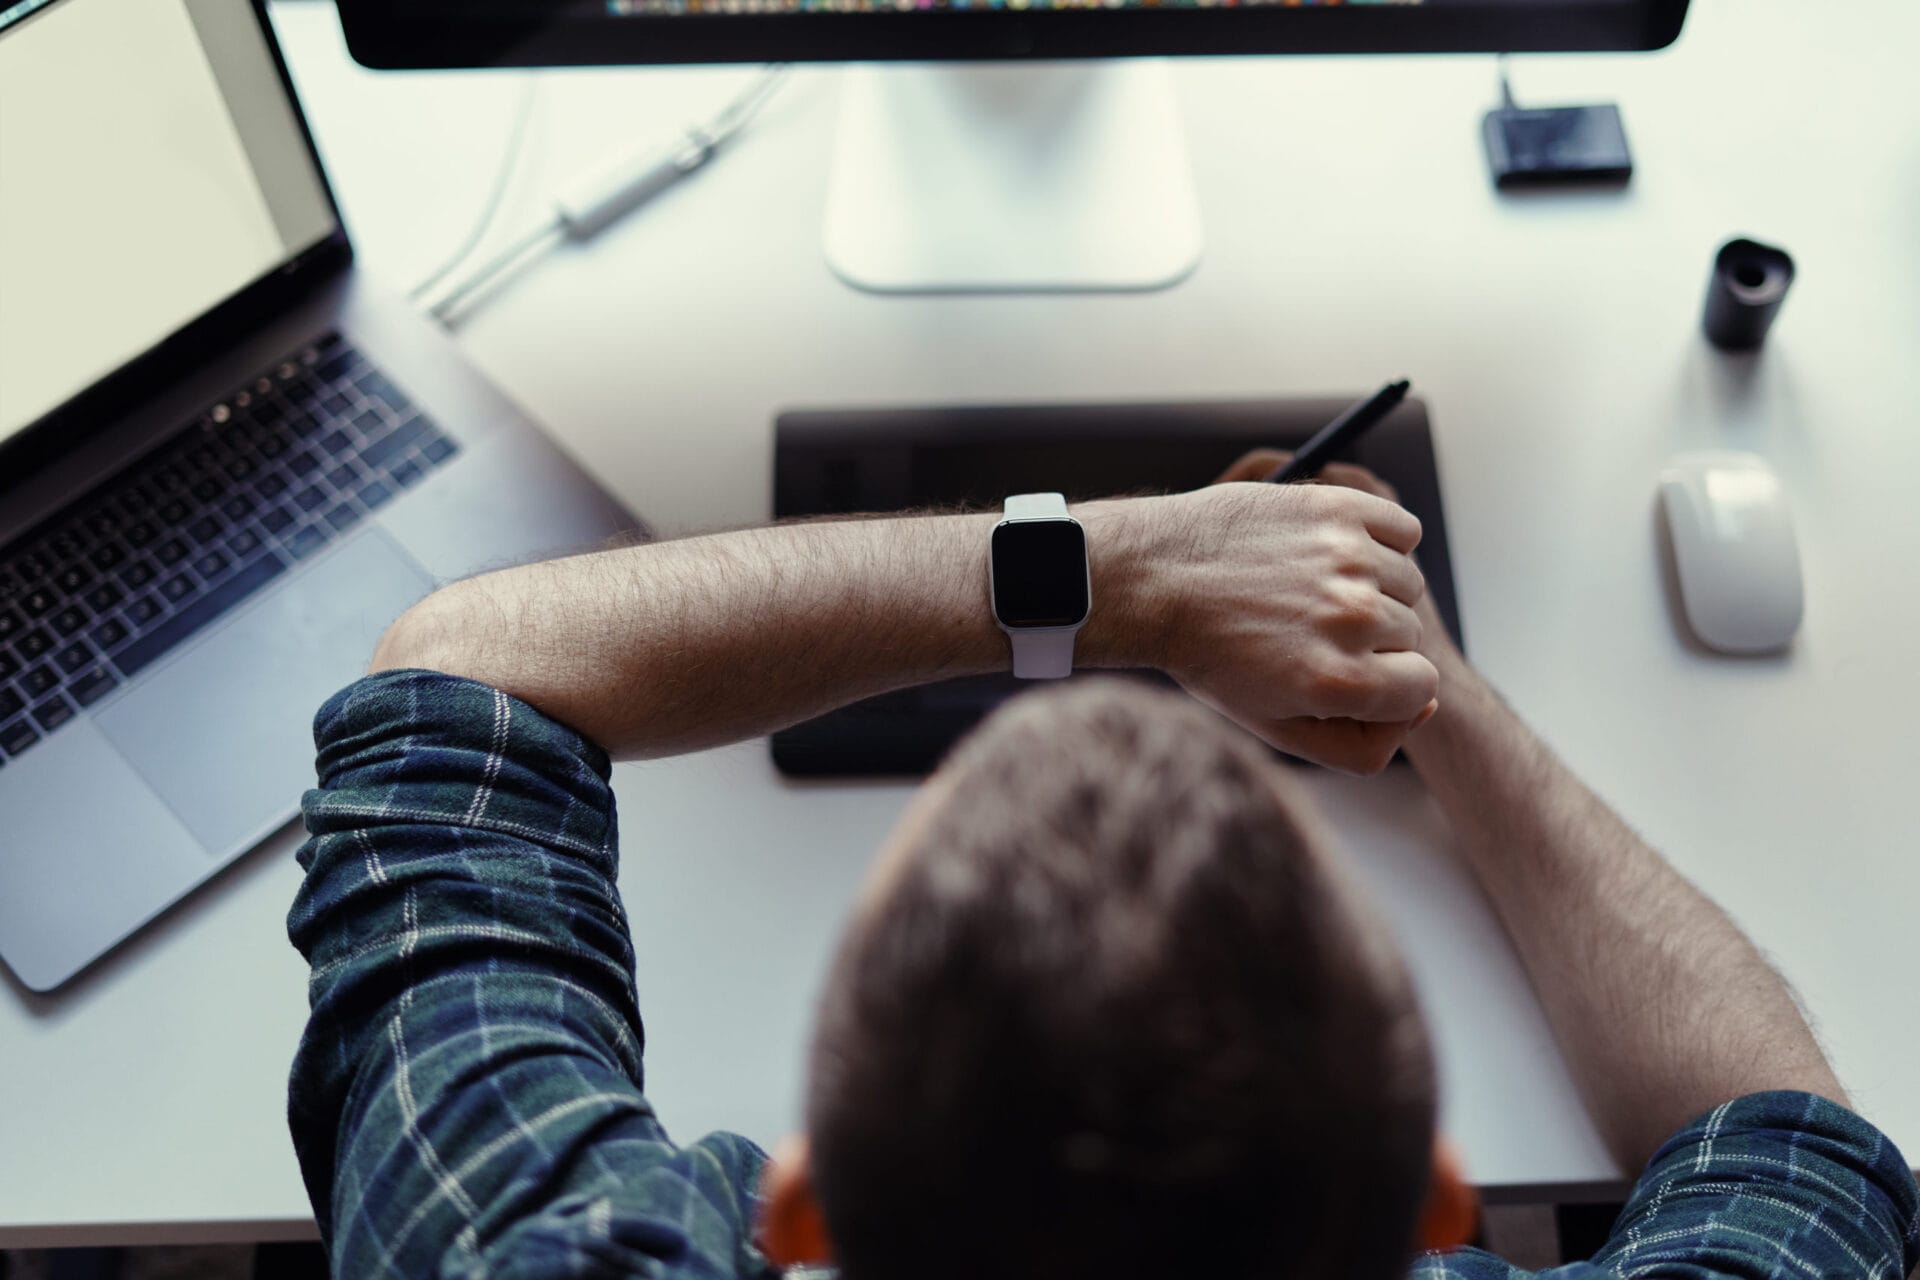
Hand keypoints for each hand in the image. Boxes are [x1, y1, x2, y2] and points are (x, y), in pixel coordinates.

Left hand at [1140, 451, 1438, 773]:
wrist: (1152, 578)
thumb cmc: (1210, 654)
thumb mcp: (1274, 726)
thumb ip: (1360, 744)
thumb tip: (1423, 706)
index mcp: (1340, 684)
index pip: (1423, 687)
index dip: (1383, 681)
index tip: (1339, 666)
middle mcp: (1351, 621)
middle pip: (1408, 633)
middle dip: (1368, 635)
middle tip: (1302, 625)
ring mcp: (1348, 559)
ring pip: (1404, 581)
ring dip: (1369, 584)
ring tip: (1304, 587)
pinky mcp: (1338, 508)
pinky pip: (1400, 530)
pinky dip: (1376, 538)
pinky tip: (1325, 552)